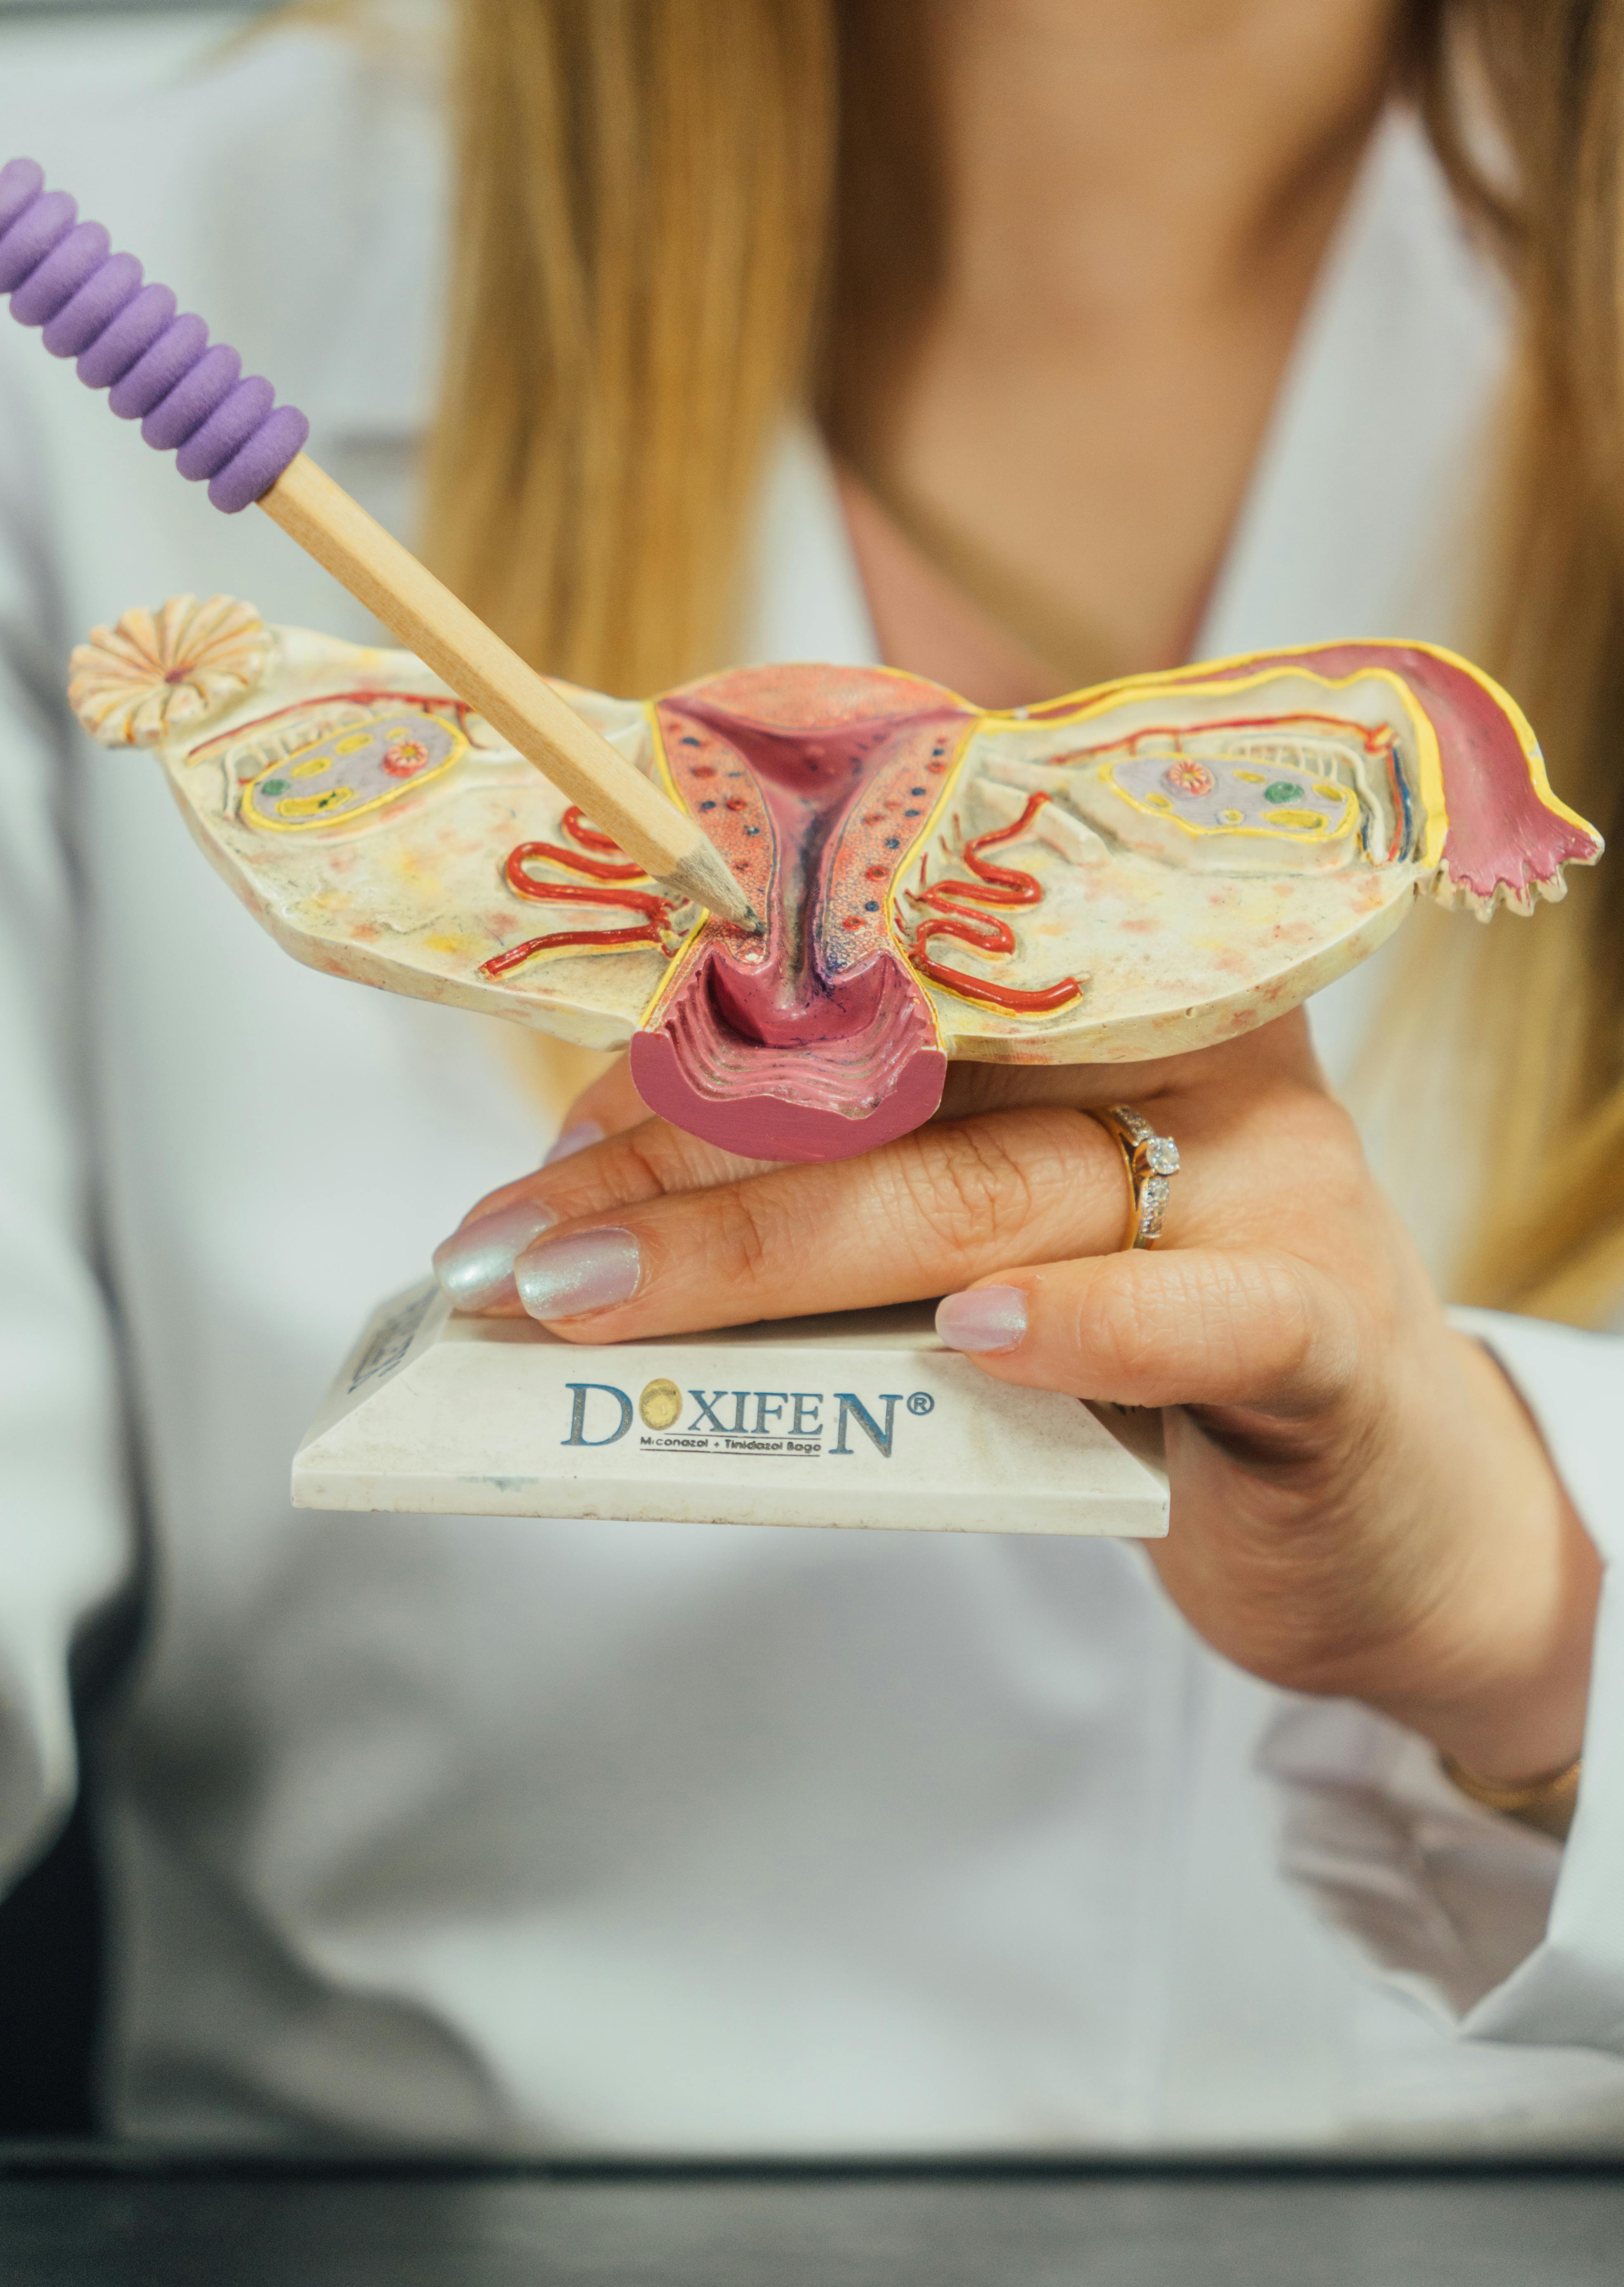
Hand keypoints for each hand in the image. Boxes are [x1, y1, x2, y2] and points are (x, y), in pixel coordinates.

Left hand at [436, 1014, 1599, 1784]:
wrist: (1375, 1497)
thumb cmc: (1144, 1339)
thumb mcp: (982, 1238)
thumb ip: (845, 1189)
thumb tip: (601, 1187)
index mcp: (1091, 989)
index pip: (862, 980)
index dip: (693, 1048)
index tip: (546, 1138)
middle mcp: (1177, 1043)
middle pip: (890, 1084)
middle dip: (676, 1166)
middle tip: (511, 1248)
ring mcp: (1263, 1172)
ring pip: (989, 1192)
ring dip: (772, 1252)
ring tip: (598, 1301)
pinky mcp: (1325, 1319)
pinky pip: (1197, 1310)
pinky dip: (1081, 1325)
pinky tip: (968, 1345)